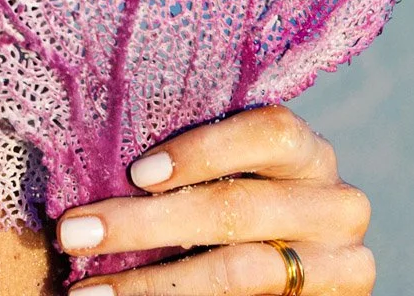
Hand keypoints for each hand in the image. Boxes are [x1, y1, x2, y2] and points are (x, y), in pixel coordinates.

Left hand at [57, 105, 373, 293]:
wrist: (290, 264)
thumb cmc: (235, 196)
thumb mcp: (228, 171)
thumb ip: (188, 165)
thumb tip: (93, 161)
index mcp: (307, 152)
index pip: (270, 133)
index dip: (204, 150)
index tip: (137, 174)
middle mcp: (336, 204)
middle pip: (238, 209)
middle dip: (145, 225)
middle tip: (73, 235)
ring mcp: (340, 265)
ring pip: (242, 271)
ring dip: (152, 284)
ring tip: (88, 291)